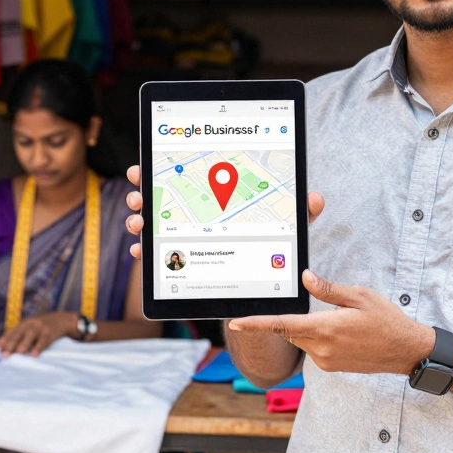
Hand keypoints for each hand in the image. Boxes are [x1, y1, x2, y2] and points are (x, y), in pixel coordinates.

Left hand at [0, 312, 78, 356]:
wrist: (60, 320)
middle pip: (18, 334)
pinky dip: (38, 347)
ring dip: (24, 345)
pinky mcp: (49, 332)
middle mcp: (29, 324)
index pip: (11, 333)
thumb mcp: (29, 328)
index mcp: (23, 324)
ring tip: (18, 353)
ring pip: (29, 336)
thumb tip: (4, 349)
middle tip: (4, 355)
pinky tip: (34, 354)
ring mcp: (39, 328)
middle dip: (10, 345)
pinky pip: (43, 341)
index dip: (3, 342)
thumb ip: (18, 337)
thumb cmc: (41, 327)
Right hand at [124, 165, 325, 258]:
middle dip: (143, 194)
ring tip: (138, 224)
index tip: (142, 169)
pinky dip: (147, 253)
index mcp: (216, 194)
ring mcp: (185, 237)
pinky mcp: (184, 262)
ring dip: (141, 222)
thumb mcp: (287, 227)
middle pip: (160, 196)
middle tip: (139, 195)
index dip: (158, 169)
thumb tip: (314, 199)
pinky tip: (141, 253)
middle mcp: (194, 213)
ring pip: (154, 225)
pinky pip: (158, 257)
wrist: (264, 283)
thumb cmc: (274, 245)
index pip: (184, 174)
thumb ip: (299, 212)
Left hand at [228, 269, 435, 376]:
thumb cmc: (386, 320)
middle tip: (302, 305)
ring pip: (301, 338)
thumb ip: (329, 289)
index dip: (257, 324)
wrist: (405, 351)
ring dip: (306, 325)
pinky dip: (316, 335)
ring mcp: (325, 361)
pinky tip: (339, 330)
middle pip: (290, 330)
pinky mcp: (330, 367)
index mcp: (326, 329)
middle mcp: (321, 348)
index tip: (237, 323)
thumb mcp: (360, 296)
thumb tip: (305, 278)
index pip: (283, 325)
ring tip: (338, 317)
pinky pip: (312, 347)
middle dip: (288, 317)